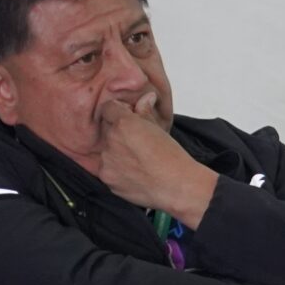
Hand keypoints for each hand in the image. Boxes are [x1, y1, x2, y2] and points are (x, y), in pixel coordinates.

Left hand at [94, 93, 217, 225]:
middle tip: (137, 143)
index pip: (108, 108)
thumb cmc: (174, 159)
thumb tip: (146, 98)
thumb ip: (146, 112)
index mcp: (124, 123)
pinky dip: (117, 170)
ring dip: (116, 152)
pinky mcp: (106, 178)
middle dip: (117, 133)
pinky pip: (107, 169)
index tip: (127, 119)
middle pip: (106, 129)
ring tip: (138, 161)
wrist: (179, 186)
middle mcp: (112, 140)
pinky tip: (135, 173)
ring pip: (106, 150)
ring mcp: (107, 160)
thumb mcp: (162, 129)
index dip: (118, 113)